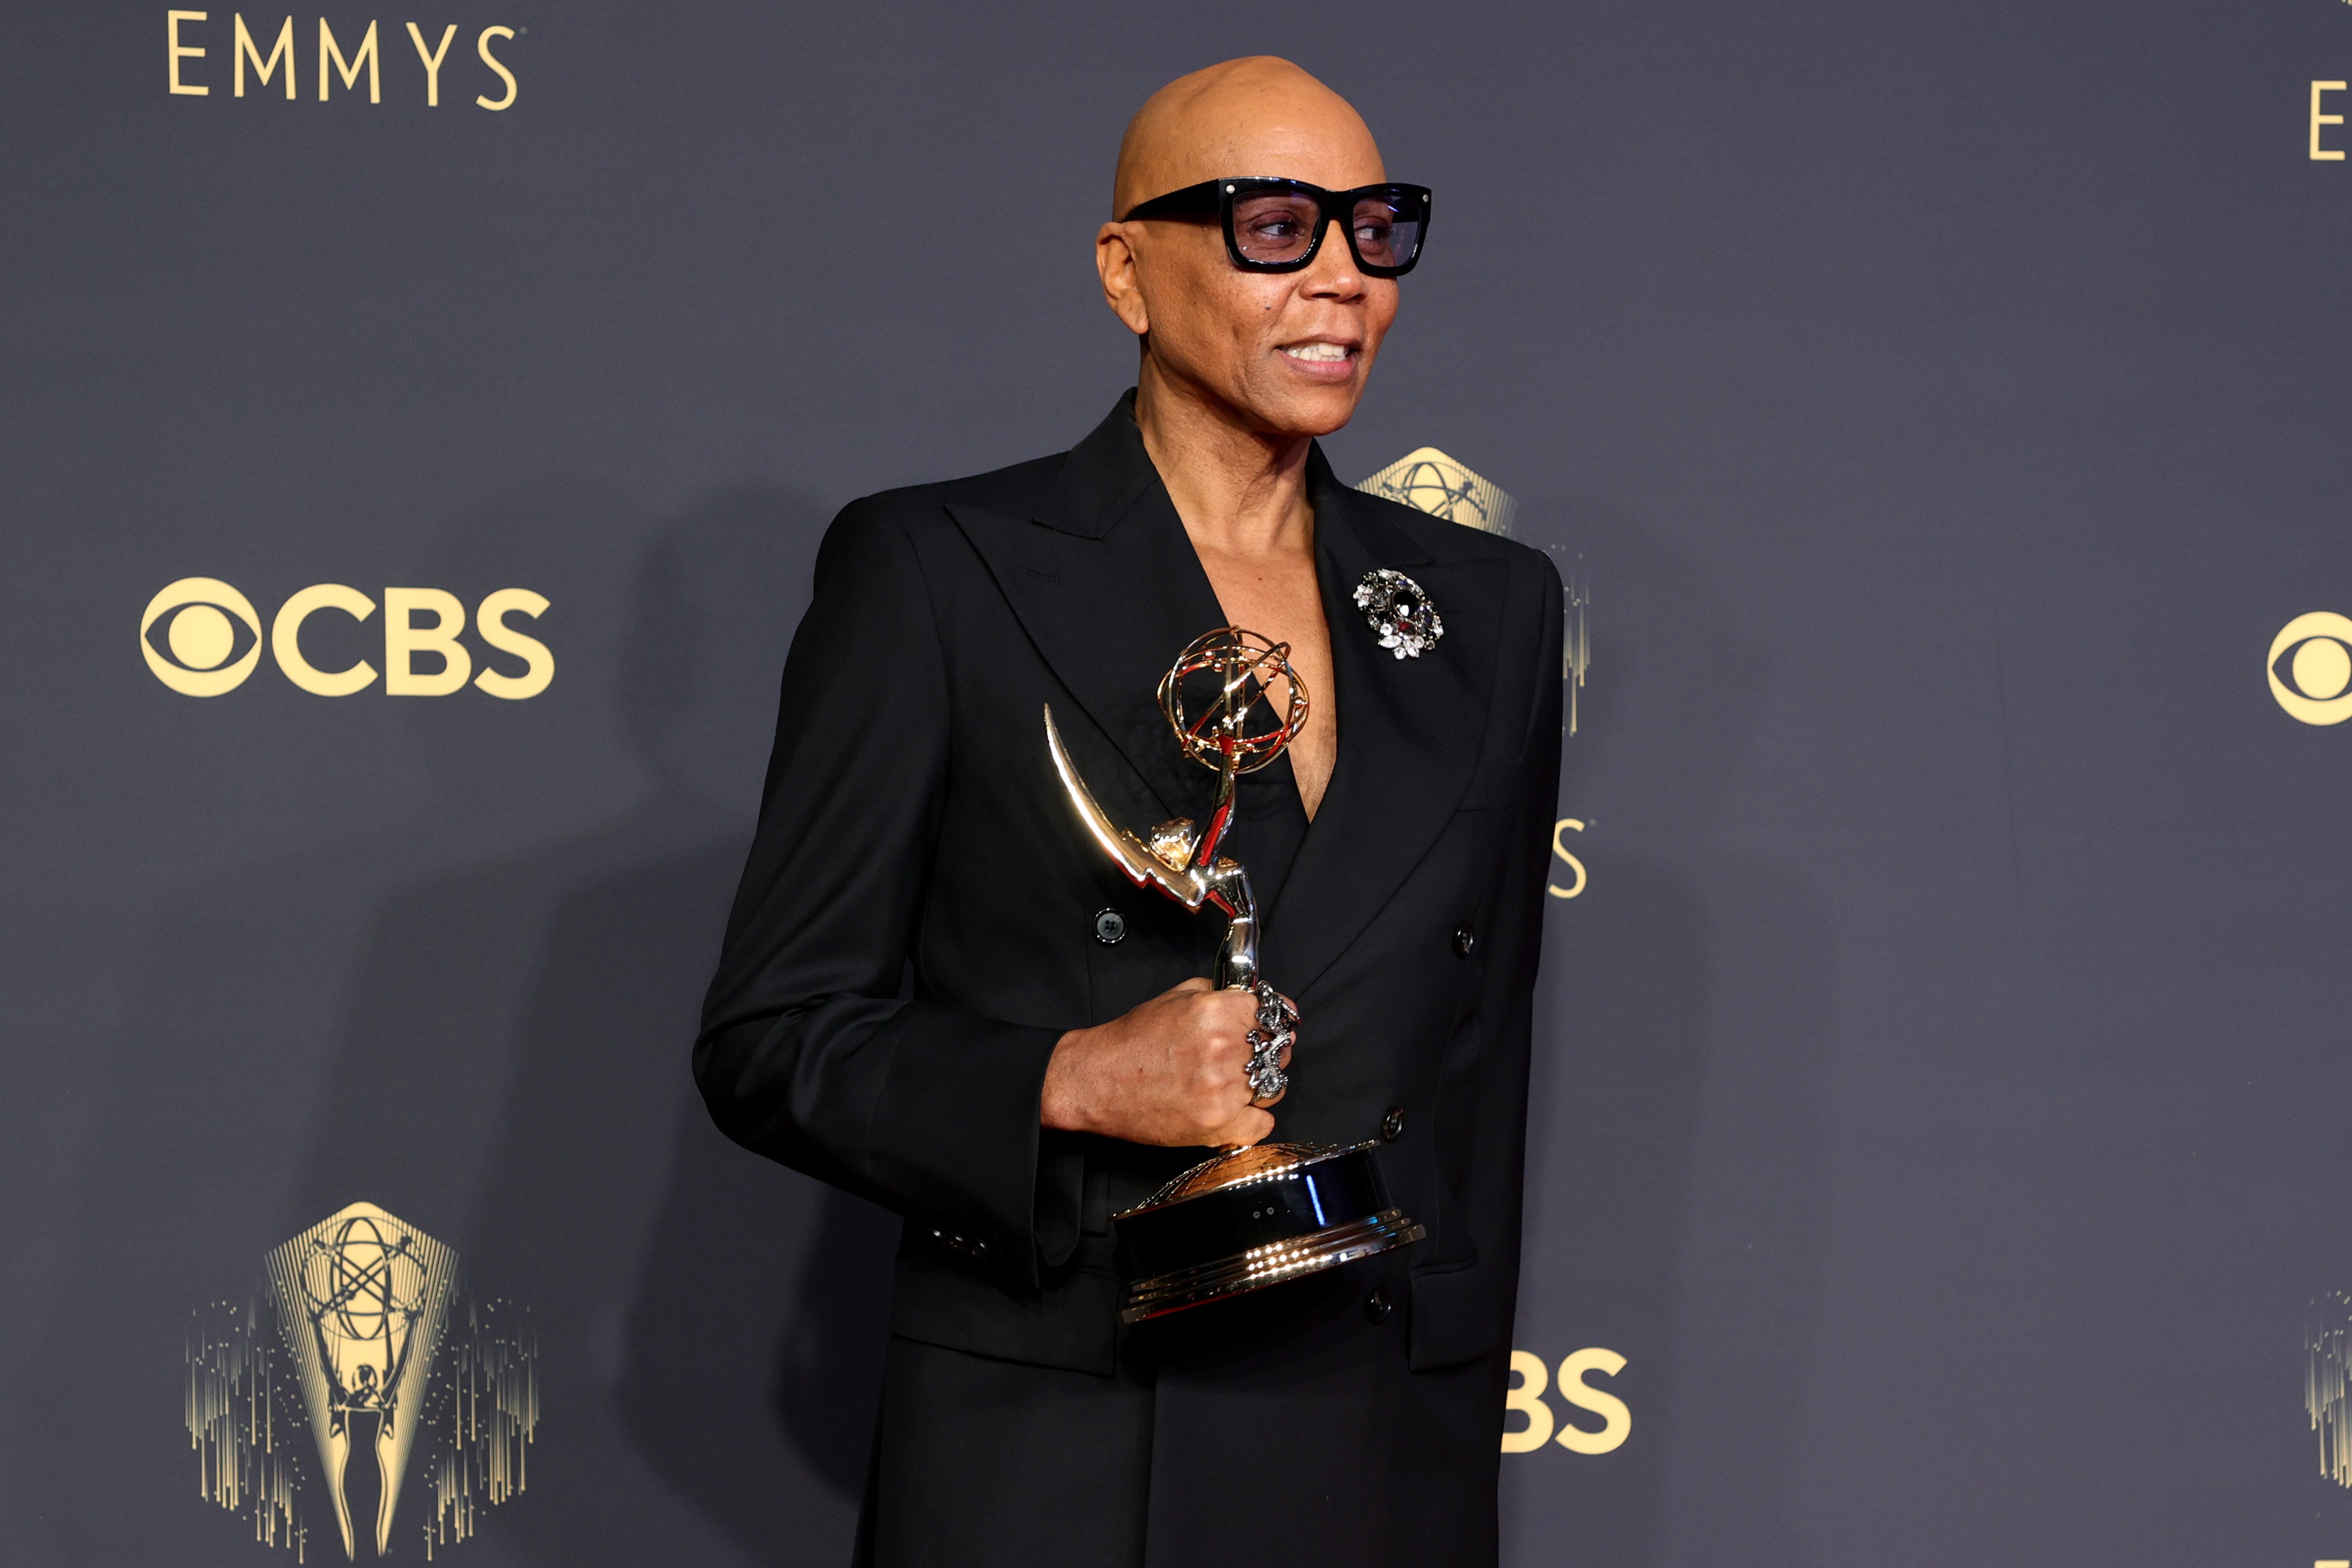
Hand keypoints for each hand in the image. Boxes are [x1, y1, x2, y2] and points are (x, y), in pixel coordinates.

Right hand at [1040, 977, 1292, 1146]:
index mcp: (1216, 1012)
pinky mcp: (1215, 1125)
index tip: (1273, 1025)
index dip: (1274, 1019)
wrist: (1096, 1081)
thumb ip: (1220, 993)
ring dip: (1261, 1085)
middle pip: (1278, 1051)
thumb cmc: (1133, 1040)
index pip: (1274, 1013)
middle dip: (1267, 1051)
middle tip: (1245, 1056)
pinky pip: (1262, 1124)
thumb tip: (1257, 999)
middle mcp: (1224, 1050)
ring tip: (1233, 1082)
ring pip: (1275, 1087)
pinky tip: (1233, 1109)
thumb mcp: (1177, 996)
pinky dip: (1253, 1119)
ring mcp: (1222, 1091)